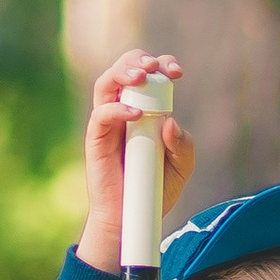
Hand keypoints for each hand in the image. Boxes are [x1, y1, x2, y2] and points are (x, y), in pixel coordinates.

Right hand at [76, 50, 195, 269]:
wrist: (132, 218)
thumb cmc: (155, 190)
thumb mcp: (182, 167)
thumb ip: (184, 145)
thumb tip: (171, 123)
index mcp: (145, 110)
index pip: (148, 75)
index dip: (162, 66)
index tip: (178, 72)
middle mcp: (124, 110)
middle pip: (123, 69)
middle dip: (140, 60)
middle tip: (157, 68)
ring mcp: (108, 123)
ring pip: (106, 83)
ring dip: (123, 72)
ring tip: (143, 76)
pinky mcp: (96, 139)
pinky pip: (101, 115)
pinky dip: (117, 109)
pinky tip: (135, 114)